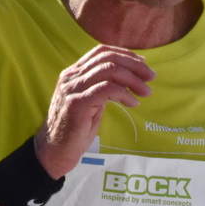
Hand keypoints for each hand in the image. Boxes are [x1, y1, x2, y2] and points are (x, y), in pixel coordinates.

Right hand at [34, 45, 153, 177]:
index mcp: (73, 74)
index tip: (143, 64)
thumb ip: (103, 89)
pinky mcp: (77, 104)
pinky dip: (124, 94)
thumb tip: (127, 80)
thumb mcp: (91, 104)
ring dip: (133, 79)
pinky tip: (133, 103)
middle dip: (134, 65)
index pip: (101, 51)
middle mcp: (71, 77)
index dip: (125, 54)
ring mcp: (73, 89)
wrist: (53, 153)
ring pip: (109, 70)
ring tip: (146, 92)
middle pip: (108, 58)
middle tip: (151, 77)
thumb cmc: (74, 131)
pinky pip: (107, 89)